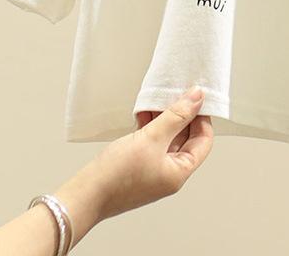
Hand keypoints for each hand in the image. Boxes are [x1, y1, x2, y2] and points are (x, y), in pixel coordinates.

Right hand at [54, 85, 212, 234]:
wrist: (84, 195)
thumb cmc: (117, 175)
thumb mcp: (151, 138)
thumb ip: (176, 115)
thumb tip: (197, 97)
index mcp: (179, 172)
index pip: (203, 141)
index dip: (201, 117)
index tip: (194, 97)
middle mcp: (169, 173)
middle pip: (186, 139)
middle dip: (181, 115)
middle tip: (176, 94)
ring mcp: (153, 171)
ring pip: (167, 139)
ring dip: (163, 119)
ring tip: (156, 100)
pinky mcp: (138, 166)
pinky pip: (151, 143)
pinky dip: (150, 127)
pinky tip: (142, 114)